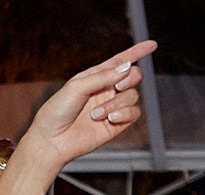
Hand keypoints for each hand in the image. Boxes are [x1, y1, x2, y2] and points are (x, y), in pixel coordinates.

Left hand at [18, 41, 155, 169]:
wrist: (52, 141)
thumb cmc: (56, 112)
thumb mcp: (76, 87)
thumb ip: (102, 76)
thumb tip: (126, 68)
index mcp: (96, 76)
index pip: (120, 61)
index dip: (137, 52)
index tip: (152, 44)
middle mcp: (106, 90)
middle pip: (133, 76)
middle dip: (130, 78)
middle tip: (118, 86)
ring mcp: (112, 107)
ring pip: (133, 96)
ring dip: (117, 103)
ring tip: (96, 114)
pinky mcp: (116, 124)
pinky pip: (134, 113)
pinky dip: (124, 114)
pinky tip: (109, 119)